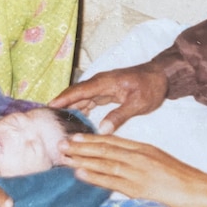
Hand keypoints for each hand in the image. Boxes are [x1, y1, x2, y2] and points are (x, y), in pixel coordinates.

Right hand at [49, 61, 168, 133]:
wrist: (161, 76)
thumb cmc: (151, 87)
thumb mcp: (138, 103)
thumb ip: (120, 115)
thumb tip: (101, 130)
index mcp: (104, 83)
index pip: (78, 91)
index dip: (63, 99)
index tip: (48, 107)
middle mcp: (99, 83)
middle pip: (75, 94)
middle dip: (60, 105)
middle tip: (45, 120)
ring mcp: (101, 88)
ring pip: (80, 98)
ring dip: (69, 109)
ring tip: (56, 123)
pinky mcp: (105, 93)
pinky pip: (88, 101)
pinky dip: (80, 109)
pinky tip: (74, 121)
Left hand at [61, 133, 206, 206]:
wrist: (197, 188)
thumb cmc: (182, 177)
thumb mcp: (160, 161)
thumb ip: (142, 160)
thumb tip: (125, 162)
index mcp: (144, 148)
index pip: (113, 141)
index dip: (92, 139)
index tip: (75, 137)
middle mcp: (138, 156)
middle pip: (105, 149)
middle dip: (81, 146)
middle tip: (61, 143)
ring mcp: (137, 171)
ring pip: (104, 162)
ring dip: (82, 159)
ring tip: (64, 156)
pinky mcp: (138, 187)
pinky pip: (112, 181)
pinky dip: (95, 176)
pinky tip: (80, 173)